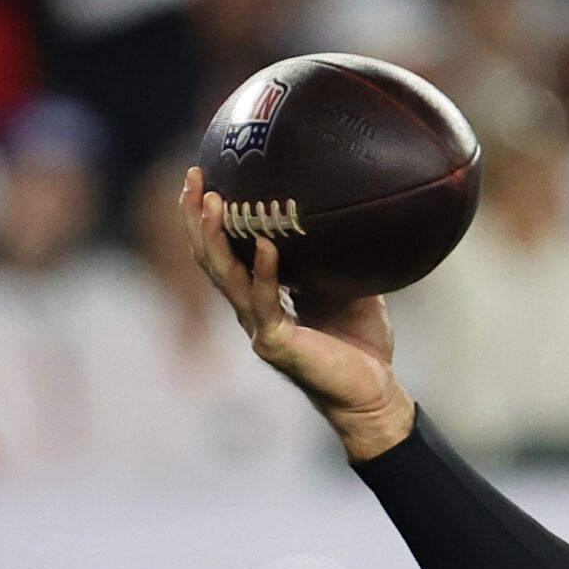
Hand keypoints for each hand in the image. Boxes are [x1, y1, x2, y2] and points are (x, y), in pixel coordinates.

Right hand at [176, 166, 414, 459]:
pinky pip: (266, 302)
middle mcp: (252, 309)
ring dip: (215, 238)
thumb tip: (347, 211)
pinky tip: (267, 246)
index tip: (205, 174)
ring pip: (225, 277)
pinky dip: (264, 273)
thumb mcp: (349, 288)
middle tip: (193, 176)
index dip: (209, 216)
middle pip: (210, 257)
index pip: (226, 250)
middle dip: (195, 217)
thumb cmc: (362, 345)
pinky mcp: (276, 344)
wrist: (375, 394)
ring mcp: (259, 327)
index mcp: (263, 295)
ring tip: (211, 201)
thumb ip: (336, 256)